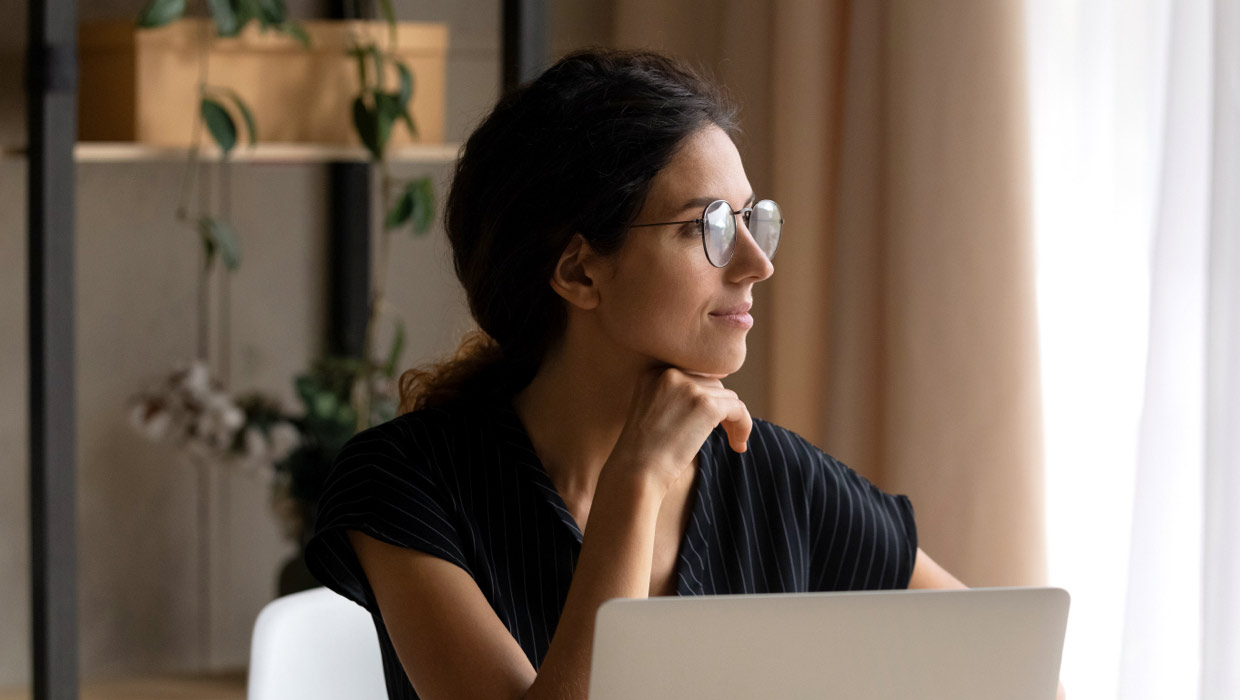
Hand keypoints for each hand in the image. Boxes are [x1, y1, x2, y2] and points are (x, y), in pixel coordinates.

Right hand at [605, 366, 752, 493]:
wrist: (637, 471)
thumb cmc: (644, 451)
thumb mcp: (654, 410)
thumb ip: (678, 394)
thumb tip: (720, 378)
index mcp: (655, 372)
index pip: (694, 376)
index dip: (706, 399)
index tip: (708, 422)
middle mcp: (670, 373)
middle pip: (712, 385)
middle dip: (721, 409)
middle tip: (723, 434)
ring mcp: (689, 388)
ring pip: (728, 397)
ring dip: (733, 420)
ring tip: (733, 443)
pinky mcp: (706, 405)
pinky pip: (738, 409)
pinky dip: (744, 426)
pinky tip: (738, 445)